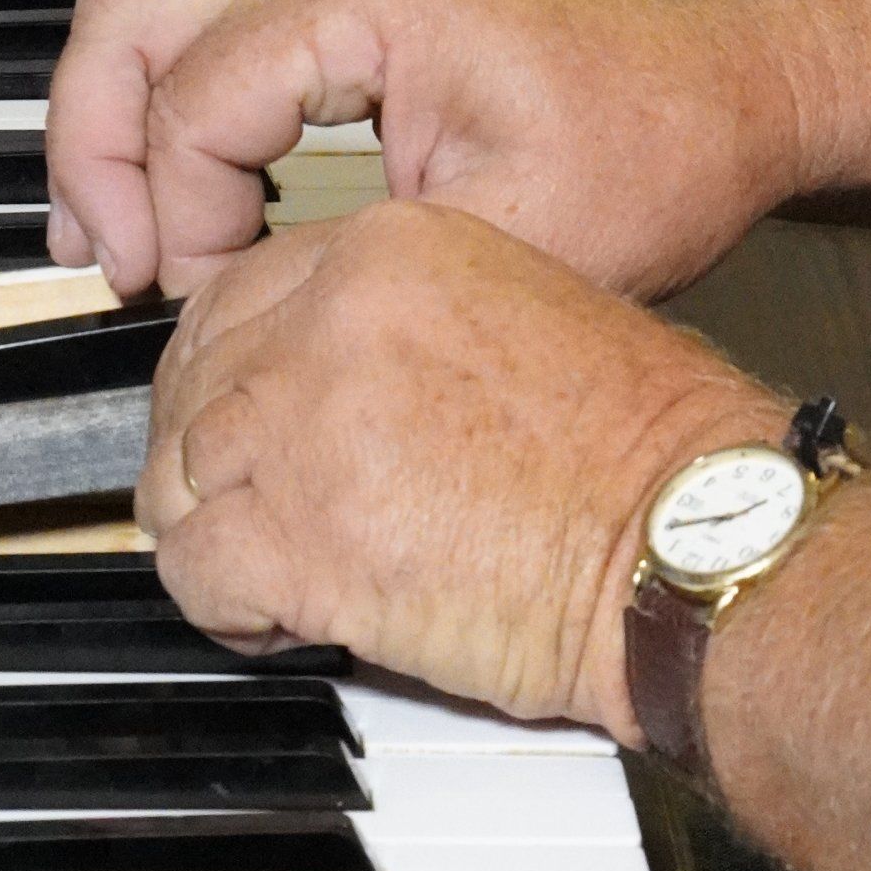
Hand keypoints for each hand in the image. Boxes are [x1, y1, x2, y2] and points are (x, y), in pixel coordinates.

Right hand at [45, 0, 811, 299]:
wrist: (731, 83)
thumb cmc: (654, 146)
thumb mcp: (511, 240)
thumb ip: (357, 265)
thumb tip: (238, 305)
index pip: (194, 103)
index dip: (181, 219)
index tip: (207, 299)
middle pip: (127, 19)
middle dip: (96, 149)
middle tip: (108, 259)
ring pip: (149, 6)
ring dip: (115, 118)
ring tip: (107, 234)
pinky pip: (204, 19)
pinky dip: (165, 100)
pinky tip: (174, 194)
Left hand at [135, 199, 786, 737]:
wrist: (692, 544)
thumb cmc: (654, 455)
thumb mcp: (526, 315)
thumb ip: (409, 327)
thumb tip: (337, 375)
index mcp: (390, 251)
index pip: (241, 294)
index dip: (231, 369)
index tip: (242, 414)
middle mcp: (329, 320)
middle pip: (195, 380)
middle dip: (203, 451)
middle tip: (234, 501)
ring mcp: (299, 426)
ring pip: (178, 474)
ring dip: (210, 530)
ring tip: (263, 569)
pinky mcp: (293, 537)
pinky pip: (192, 571)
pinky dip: (220, 607)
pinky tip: (272, 619)